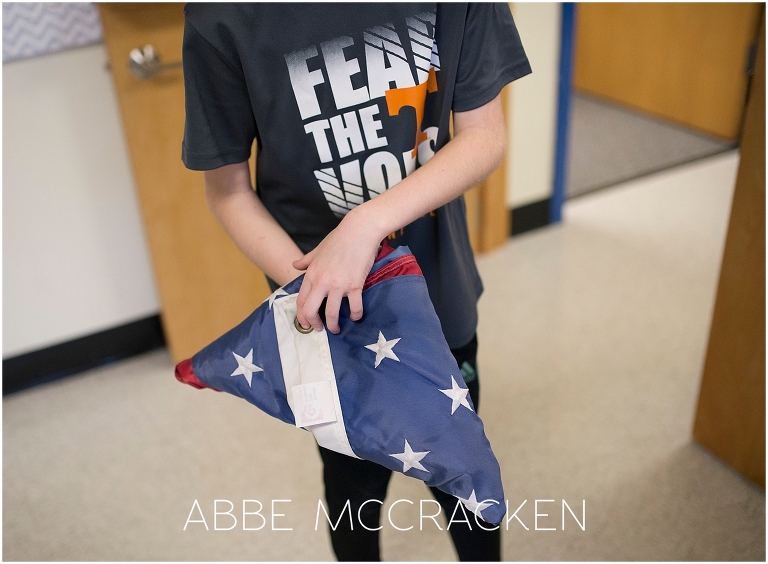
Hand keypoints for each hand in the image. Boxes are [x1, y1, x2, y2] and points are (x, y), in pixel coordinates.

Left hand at [292, 207, 383, 333]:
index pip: (301, 300)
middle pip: (311, 311)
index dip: (302, 315)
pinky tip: (356, 316)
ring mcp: (338, 285)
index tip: (306, 322)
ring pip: (331, 314)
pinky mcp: (355, 285)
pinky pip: (354, 307)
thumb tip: (294, 264)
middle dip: (313, 324)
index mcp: (311, 274)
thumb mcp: (318, 249)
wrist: (359, 230)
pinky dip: (355, 315)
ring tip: (336, 329)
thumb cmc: (339, 238)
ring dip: (333, 325)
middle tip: (319, 329)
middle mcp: (322, 282)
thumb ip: (306, 260)